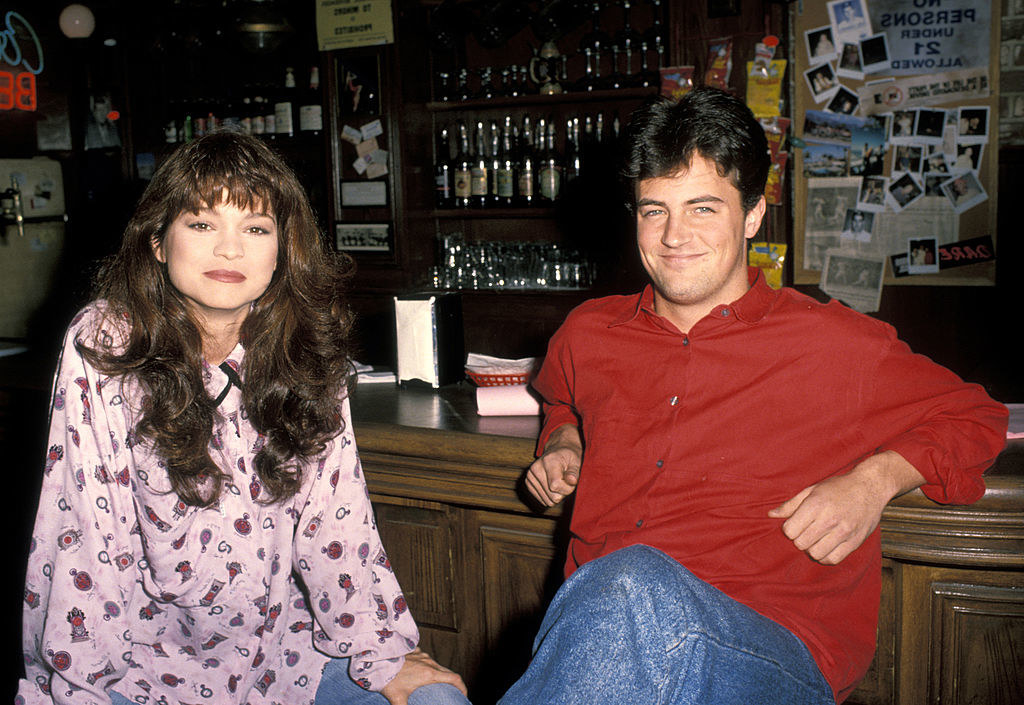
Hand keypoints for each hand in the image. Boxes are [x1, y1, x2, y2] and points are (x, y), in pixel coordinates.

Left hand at [380, 648, 466, 704]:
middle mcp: (429, 662)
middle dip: (453, 683)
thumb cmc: (388, 678)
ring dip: (439, 673)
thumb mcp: (398, 699)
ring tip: (434, 683)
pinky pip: (426, 658)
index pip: (455, 679)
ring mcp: (422, 655)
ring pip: (437, 664)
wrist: (377, 659)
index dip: (463, 688)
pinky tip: (419, 671)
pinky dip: (427, 665)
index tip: (463, 695)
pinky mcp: (414, 651)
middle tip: (452, 692)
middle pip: (448, 672)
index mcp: (429, 674)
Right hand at [524, 424, 581, 506]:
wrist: (557, 451)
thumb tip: (572, 481)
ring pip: (548, 501)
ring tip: (559, 483)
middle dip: (563, 492)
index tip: (572, 481)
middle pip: (552, 496)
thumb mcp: (575, 461)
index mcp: (548, 461)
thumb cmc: (568, 457)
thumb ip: (574, 472)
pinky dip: (550, 496)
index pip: (555, 486)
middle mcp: (535, 468)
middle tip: (565, 481)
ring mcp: (530, 476)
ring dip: (557, 495)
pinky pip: (543, 501)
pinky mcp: (528, 483)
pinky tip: (552, 486)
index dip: (567, 489)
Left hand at [768, 451, 923, 564]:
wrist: (870, 487)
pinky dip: (826, 557)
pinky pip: (833, 559)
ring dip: (812, 549)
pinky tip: (826, 547)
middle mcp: (829, 519)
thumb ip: (791, 504)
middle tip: (806, 532)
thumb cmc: (838, 487)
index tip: (796, 524)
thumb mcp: (812, 490)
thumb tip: (771, 515)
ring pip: (816, 554)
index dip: (789, 529)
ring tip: (816, 540)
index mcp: (815, 505)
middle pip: (801, 544)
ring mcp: (844, 532)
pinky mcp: (855, 541)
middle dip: (799, 539)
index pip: (790, 531)